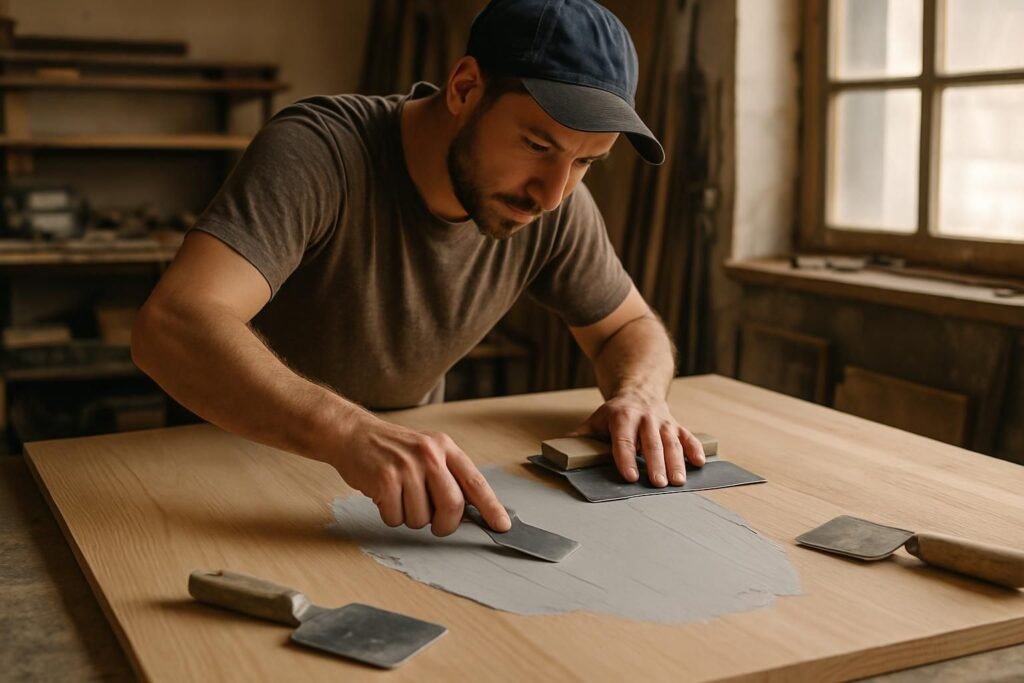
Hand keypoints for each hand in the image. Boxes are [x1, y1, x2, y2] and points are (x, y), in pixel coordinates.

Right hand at [330, 413, 510, 535]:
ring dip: (411, 518)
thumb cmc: (393, 449)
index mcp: (445, 447)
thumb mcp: (428, 451)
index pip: (475, 482)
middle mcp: (429, 455)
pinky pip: (396, 518)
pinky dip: (391, 516)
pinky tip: (385, 497)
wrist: (354, 434)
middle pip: (452, 505)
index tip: (501, 526)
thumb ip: (449, 475)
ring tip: (401, 497)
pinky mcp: (384, 480)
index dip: (491, 507)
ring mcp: (406, 467)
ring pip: (421, 518)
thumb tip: (472, 512)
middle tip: (437, 526)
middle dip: (445, 525)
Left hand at [571, 390, 704, 486]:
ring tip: (678, 481)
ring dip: (676, 461)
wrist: (640, 388)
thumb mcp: (596, 419)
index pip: (623, 440)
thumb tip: (560, 451)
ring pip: (671, 441)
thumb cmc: (615, 412)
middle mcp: (645, 418)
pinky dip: (694, 449)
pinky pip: (688, 436)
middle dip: (655, 463)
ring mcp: (663, 421)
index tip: (630, 476)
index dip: (625, 458)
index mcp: (622, 417)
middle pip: (650, 442)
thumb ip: (581, 436)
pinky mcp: (676, 425)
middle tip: (658, 483)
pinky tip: (699, 463)